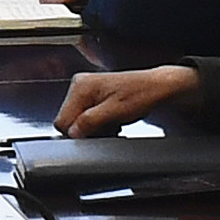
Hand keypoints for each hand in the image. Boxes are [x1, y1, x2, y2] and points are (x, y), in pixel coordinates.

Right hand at [51, 62, 201, 137]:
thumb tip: (73, 132)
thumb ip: (90, 121)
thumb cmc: (141, 94)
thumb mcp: (115, 111)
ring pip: (78, 121)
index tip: (95, 134)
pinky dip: (99, 123)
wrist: (156, 87)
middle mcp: (79, 85)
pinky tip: (112, 121)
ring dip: (94, 127)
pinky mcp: (93, 95)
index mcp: (81, 86)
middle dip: (87, 130)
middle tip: (108, 127)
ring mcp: (85, 90)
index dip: (78, 132)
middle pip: (69, 121)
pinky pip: (86, 117)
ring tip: (113, 122)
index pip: (63, 120)